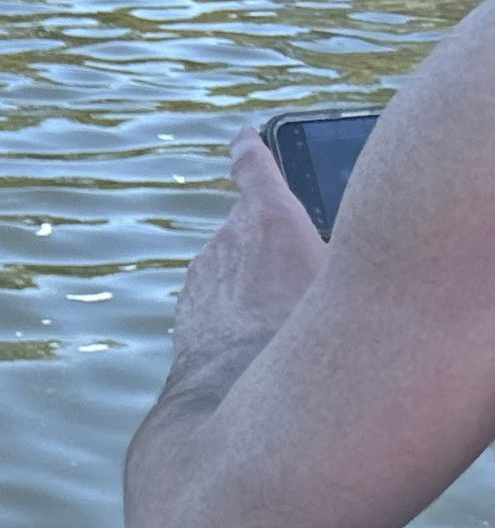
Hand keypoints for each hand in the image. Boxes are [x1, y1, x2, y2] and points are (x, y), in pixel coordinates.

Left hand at [167, 131, 327, 394]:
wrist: (236, 389)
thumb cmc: (302, 334)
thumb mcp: (338, 278)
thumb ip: (328, 248)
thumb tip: (322, 247)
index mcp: (270, 218)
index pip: (254, 166)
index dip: (251, 149)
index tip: (244, 137)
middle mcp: (228, 237)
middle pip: (250, 222)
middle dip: (270, 238)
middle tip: (299, 268)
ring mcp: (202, 271)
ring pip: (232, 261)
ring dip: (252, 276)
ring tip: (282, 313)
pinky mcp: (188, 304)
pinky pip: (216, 293)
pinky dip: (232, 303)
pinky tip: (254, 332)